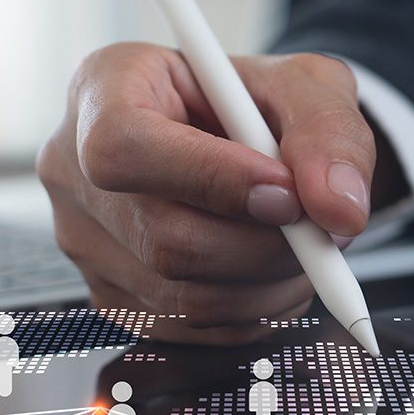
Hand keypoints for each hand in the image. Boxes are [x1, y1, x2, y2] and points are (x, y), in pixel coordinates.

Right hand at [37, 43, 384, 345]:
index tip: (284, 191)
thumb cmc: (257, 105)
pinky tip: (269, 268)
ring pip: (184, 295)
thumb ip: (327, 131)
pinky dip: (253, 309)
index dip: (209, 177)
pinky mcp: (111, 298)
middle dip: (265, 243)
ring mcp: (85, 242)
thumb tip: (339, 208)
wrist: (240, 145)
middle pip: (163, 236)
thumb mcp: (304, 85)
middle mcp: (74, 170)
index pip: (123, 146)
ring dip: (269, 280)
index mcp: (104, 89)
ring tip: (301, 241)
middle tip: (319, 227)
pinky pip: (192, 329)